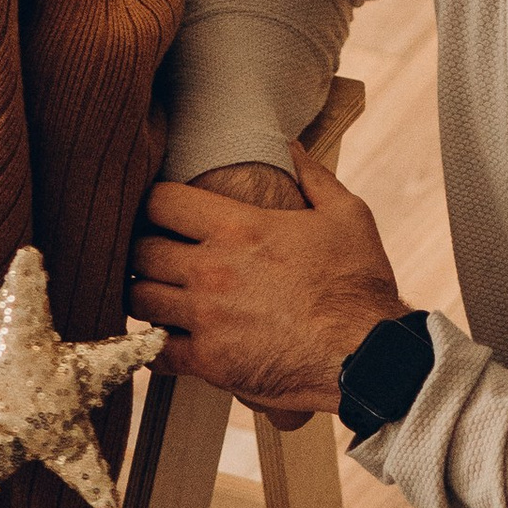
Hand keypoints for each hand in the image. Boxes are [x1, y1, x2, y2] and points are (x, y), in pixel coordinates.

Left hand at [128, 142, 404, 419]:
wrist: (370, 357)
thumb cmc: (359, 285)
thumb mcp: (347, 215)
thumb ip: (313, 176)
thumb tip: (291, 146)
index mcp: (237, 228)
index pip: (160, 201)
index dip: (156, 203)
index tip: (163, 213)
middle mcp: (212, 270)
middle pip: (139, 250)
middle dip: (144, 249)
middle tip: (156, 255)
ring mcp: (206, 318)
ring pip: (137, 299)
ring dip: (144, 294)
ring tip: (158, 294)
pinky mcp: (209, 362)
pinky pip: (155, 352)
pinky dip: (155, 345)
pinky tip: (168, 339)